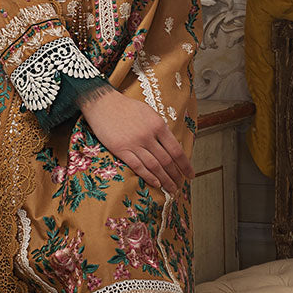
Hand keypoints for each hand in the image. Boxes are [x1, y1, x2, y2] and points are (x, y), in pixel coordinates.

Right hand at [79, 87, 193, 194]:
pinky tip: (156, 183)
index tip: (191, 174)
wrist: (102, 103)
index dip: (185, 165)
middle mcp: (148, 136)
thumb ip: (160, 129)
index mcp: (158, 125)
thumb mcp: (149, 113)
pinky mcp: (120, 149)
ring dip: (165, 179)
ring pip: (154, 166)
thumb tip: (171, 146)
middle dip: (176, 175)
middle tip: (180, 184)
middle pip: (167, 161)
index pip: (176, 150)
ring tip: (171, 188)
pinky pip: (138, 166)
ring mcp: (134, 143)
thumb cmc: (127, 107)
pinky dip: (148, 177)